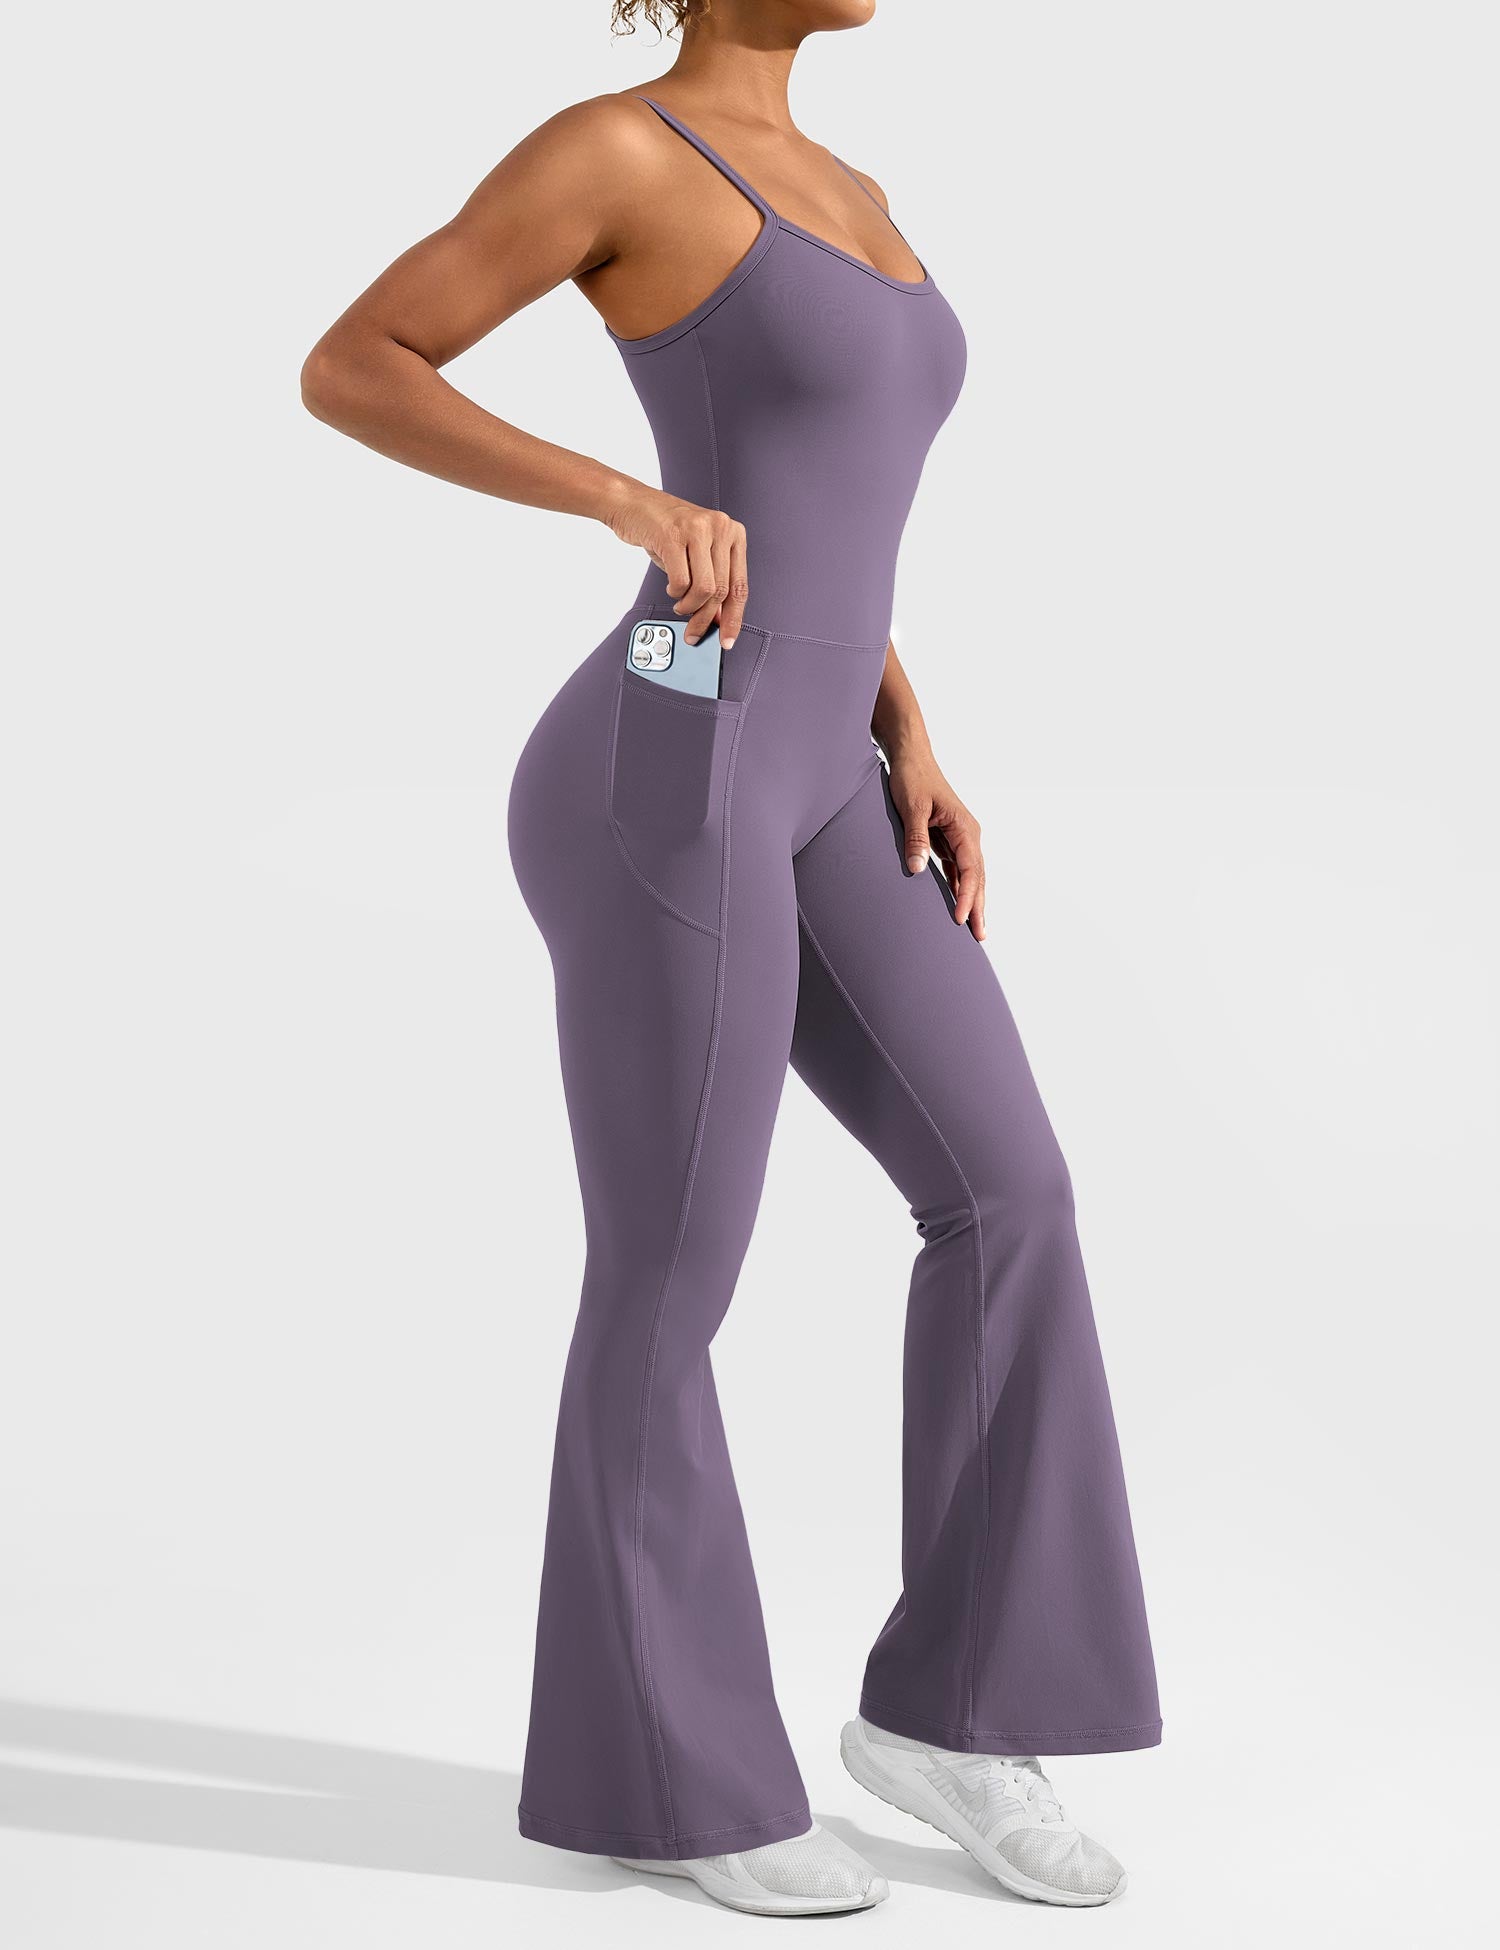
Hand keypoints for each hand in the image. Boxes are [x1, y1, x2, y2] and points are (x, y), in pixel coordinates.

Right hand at [604, 486, 748, 646]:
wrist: (634, 504)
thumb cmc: (666, 530)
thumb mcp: (698, 554)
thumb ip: (712, 582)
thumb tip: (719, 619)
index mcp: (733, 533)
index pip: (740, 585)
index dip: (734, 618)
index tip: (727, 640)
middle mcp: (720, 528)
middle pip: (720, 590)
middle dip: (705, 618)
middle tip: (694, 631)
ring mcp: (697, 529)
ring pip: (704, 589)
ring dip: (689, 606)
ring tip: (680, 604)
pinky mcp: (673, 534)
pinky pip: (681, 581)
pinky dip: (675, 593)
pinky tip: (672, 588)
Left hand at [887, 745, 986, 940]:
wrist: (911, 757)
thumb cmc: (912, 778)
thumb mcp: (912, 807)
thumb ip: (915, 838)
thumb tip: (918, 869)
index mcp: (964, 827)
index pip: (970, 869)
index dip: (967, 896)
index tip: (960, 919)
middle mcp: (967, 833)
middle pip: (978, 876)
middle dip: (979, 906)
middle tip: (980, 936)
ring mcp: (959, 836)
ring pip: (971, 874)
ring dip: (972, 899)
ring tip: (975, 927)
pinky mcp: (948, 838)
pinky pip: (958, 868)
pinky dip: (960, 886)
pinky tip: (959, 904)